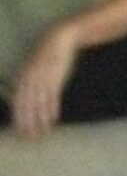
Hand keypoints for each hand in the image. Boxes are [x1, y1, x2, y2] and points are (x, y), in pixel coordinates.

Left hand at [11, 23, 78, 137]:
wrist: (61, 39)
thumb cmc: (48, 54)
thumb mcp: (35, 67)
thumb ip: (29, 82)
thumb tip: (26, 100)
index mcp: (22, 75)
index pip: (16, 100)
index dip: (17, 116)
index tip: (18, 131)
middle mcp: (29, 77)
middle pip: (26, 103)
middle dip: (26, 121)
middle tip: (28, 137)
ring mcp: (42, 77)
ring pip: (39, 102)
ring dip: (39, 119)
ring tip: (41, 133)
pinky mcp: (56, 76)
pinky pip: (52, 96)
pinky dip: (52, 109)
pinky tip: (53, 120)